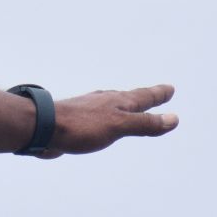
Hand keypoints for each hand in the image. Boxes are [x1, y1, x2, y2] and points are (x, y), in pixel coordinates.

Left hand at [41, 85, 177, 158]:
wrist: (43, 127)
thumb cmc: (81, 126)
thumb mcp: (119, 126)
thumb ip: (145, 124)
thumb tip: (173, 119)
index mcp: (118, 103)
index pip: (144, 97)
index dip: (158, 95)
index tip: (170, 89)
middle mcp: (105, 103)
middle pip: (131, 99)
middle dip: (145, 98)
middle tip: (158, 94)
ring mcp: (91, 110)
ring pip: (114, 107)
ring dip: (126, 107)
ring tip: (131, 106)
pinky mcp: (78, 122)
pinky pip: (100, 119)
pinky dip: (109, 118)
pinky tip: (101, 122)